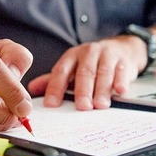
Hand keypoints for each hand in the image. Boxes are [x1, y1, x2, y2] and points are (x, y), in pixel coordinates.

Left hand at [28, 35, 144, 109]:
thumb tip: (32, 89)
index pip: (61, 71)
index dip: (55, 87)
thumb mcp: (72, 68)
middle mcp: (88, 53)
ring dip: (102, 90)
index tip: (51, 104)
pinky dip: (121, 81)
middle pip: (84, 73)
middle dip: (82, 91)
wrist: (122, 49)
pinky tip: (120, 91)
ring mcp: (107, 56)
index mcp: (72, 56)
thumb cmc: (93, 62)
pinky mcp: (124, 61)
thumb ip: (54, 80)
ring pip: (103, 73)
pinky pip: (122, 72)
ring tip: (100, 105)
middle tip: (82, 107)